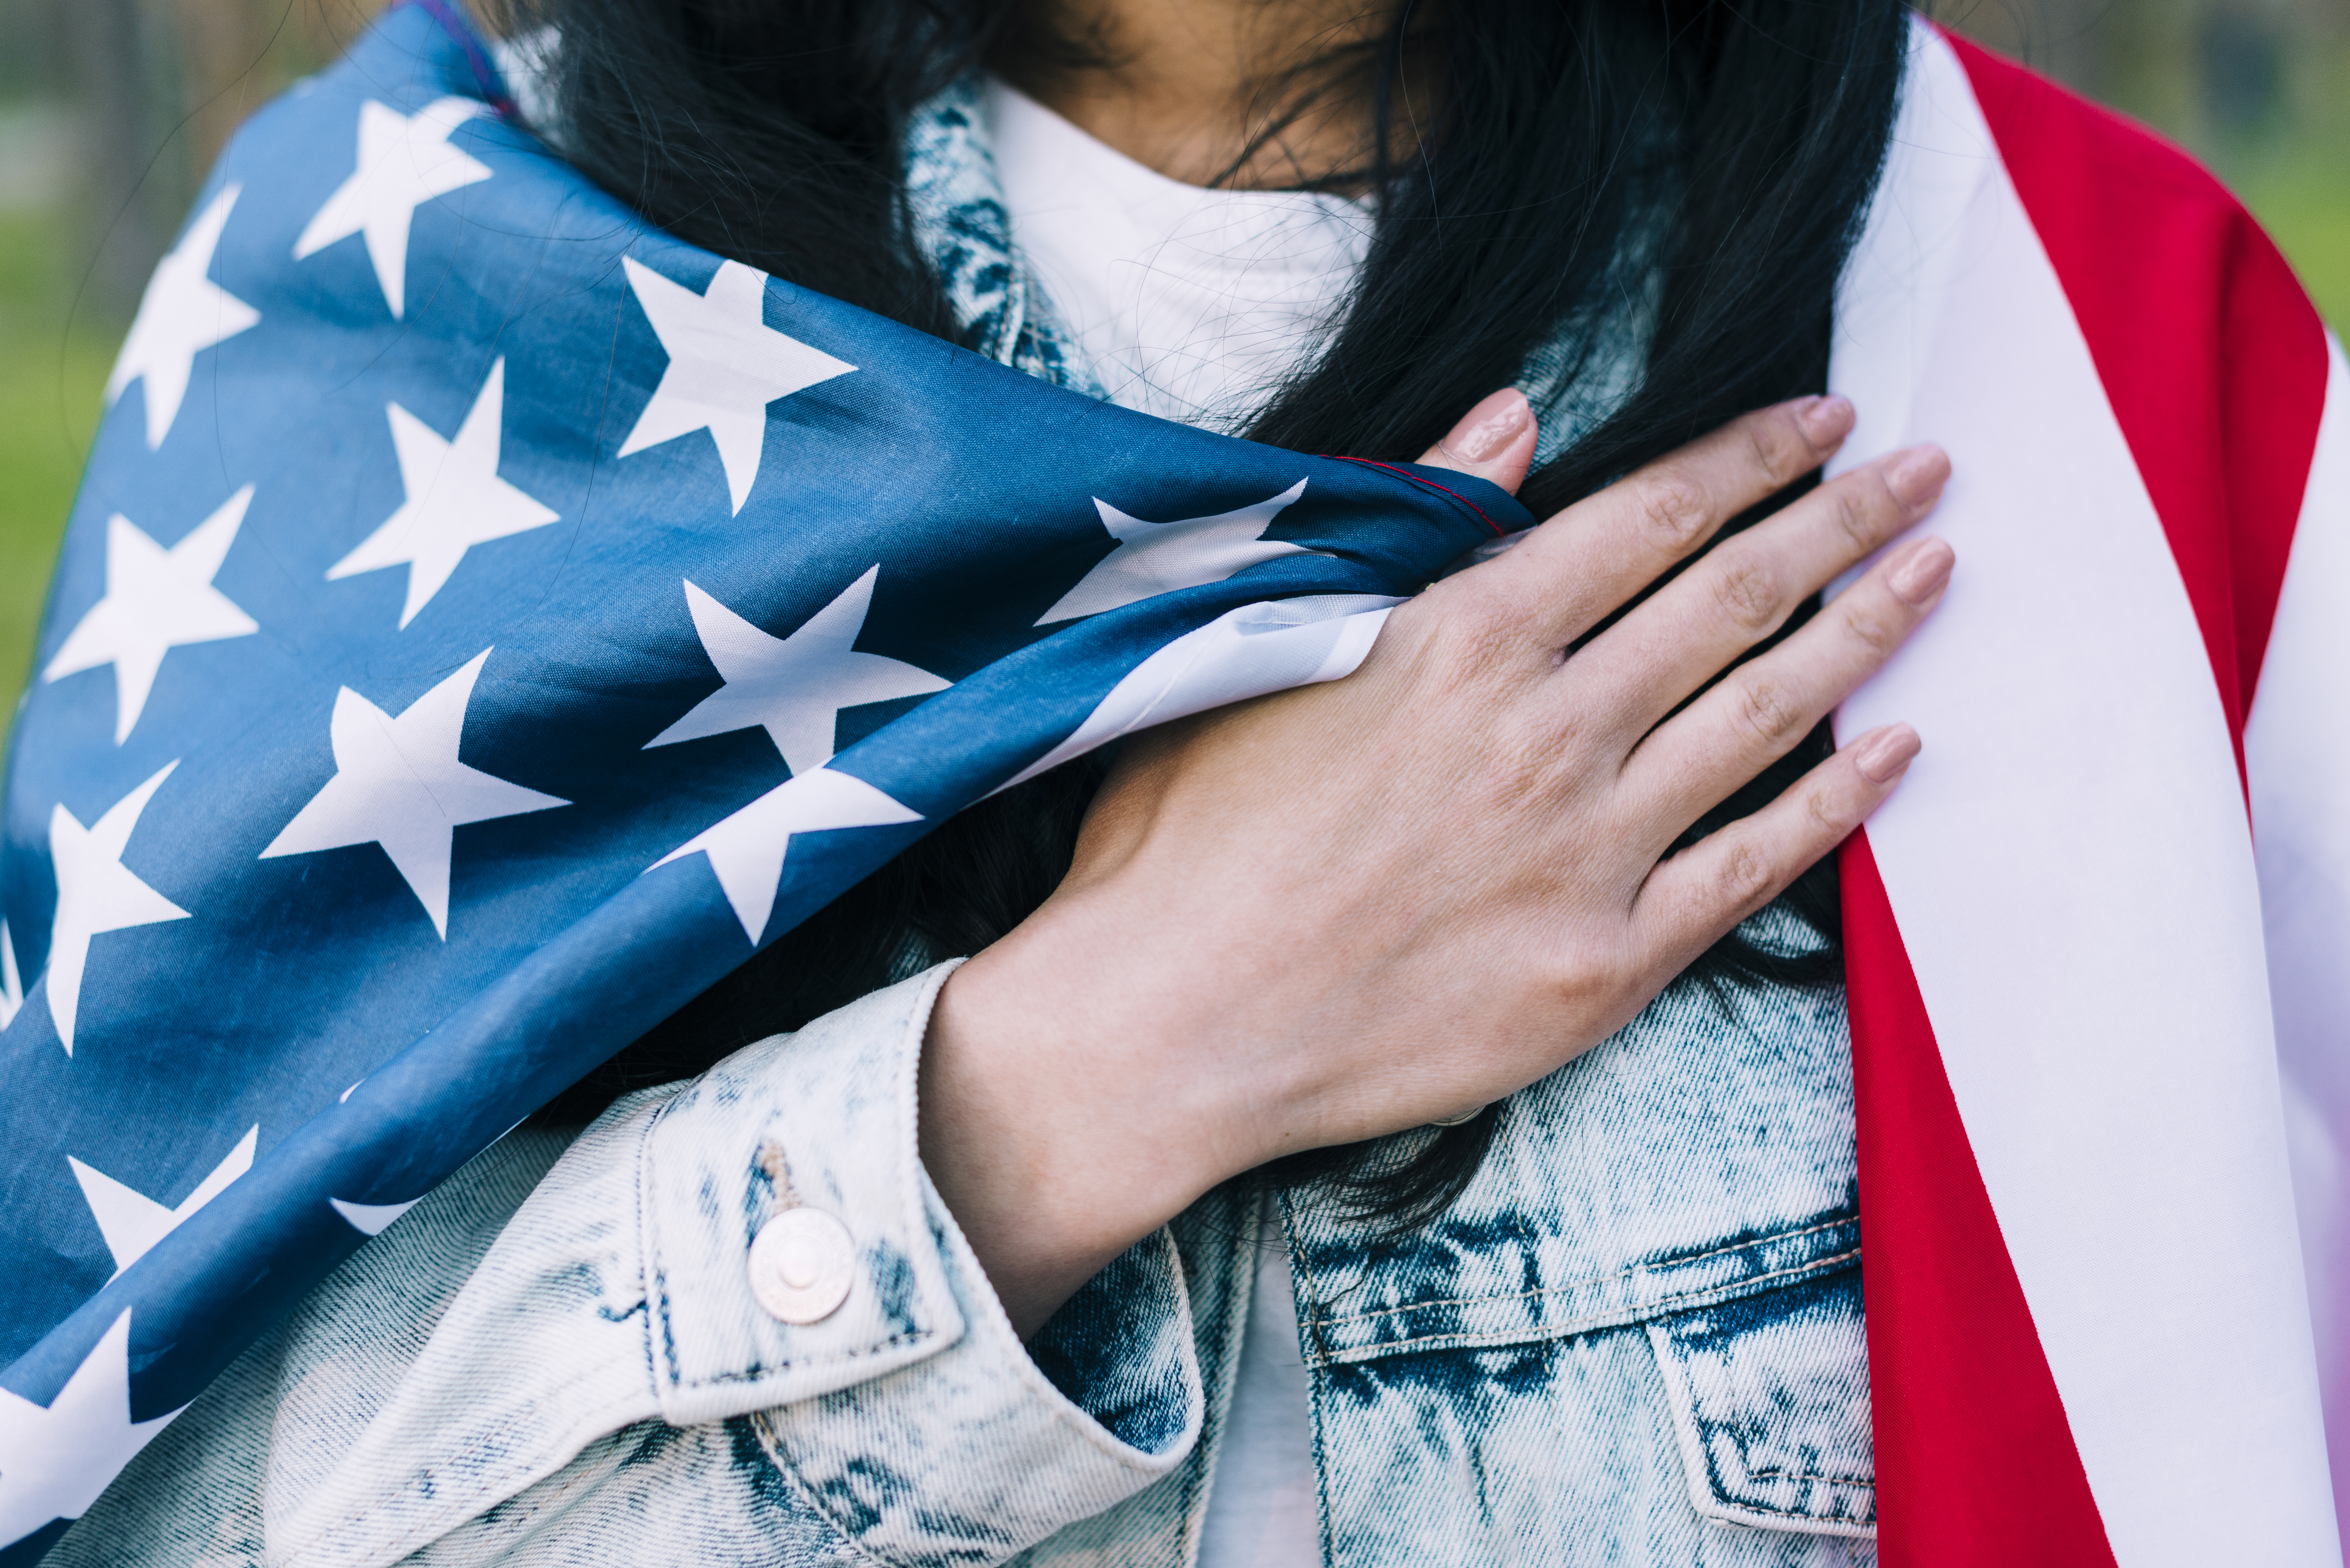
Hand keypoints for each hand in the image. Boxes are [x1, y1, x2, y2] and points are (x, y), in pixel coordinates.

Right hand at [921, 390, 1951, 1334]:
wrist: (1169, 1023)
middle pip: (1734, 597)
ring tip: (1934, 569)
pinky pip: (1753, 864)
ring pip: (1765, 714)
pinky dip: (1836, 801)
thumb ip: (1413, 524)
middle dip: (1842, 520)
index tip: (1824, 418)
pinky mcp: (1607, 964)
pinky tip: (1897, 747)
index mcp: (1466, 639)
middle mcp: (1550, 731)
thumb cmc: (1193, 833)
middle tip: (1924, 469)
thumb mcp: (1275, 639)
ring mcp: (1590, 852)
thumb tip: (1518, 417)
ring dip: (1865, 630)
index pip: (1652, 516)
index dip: (1753, 457)